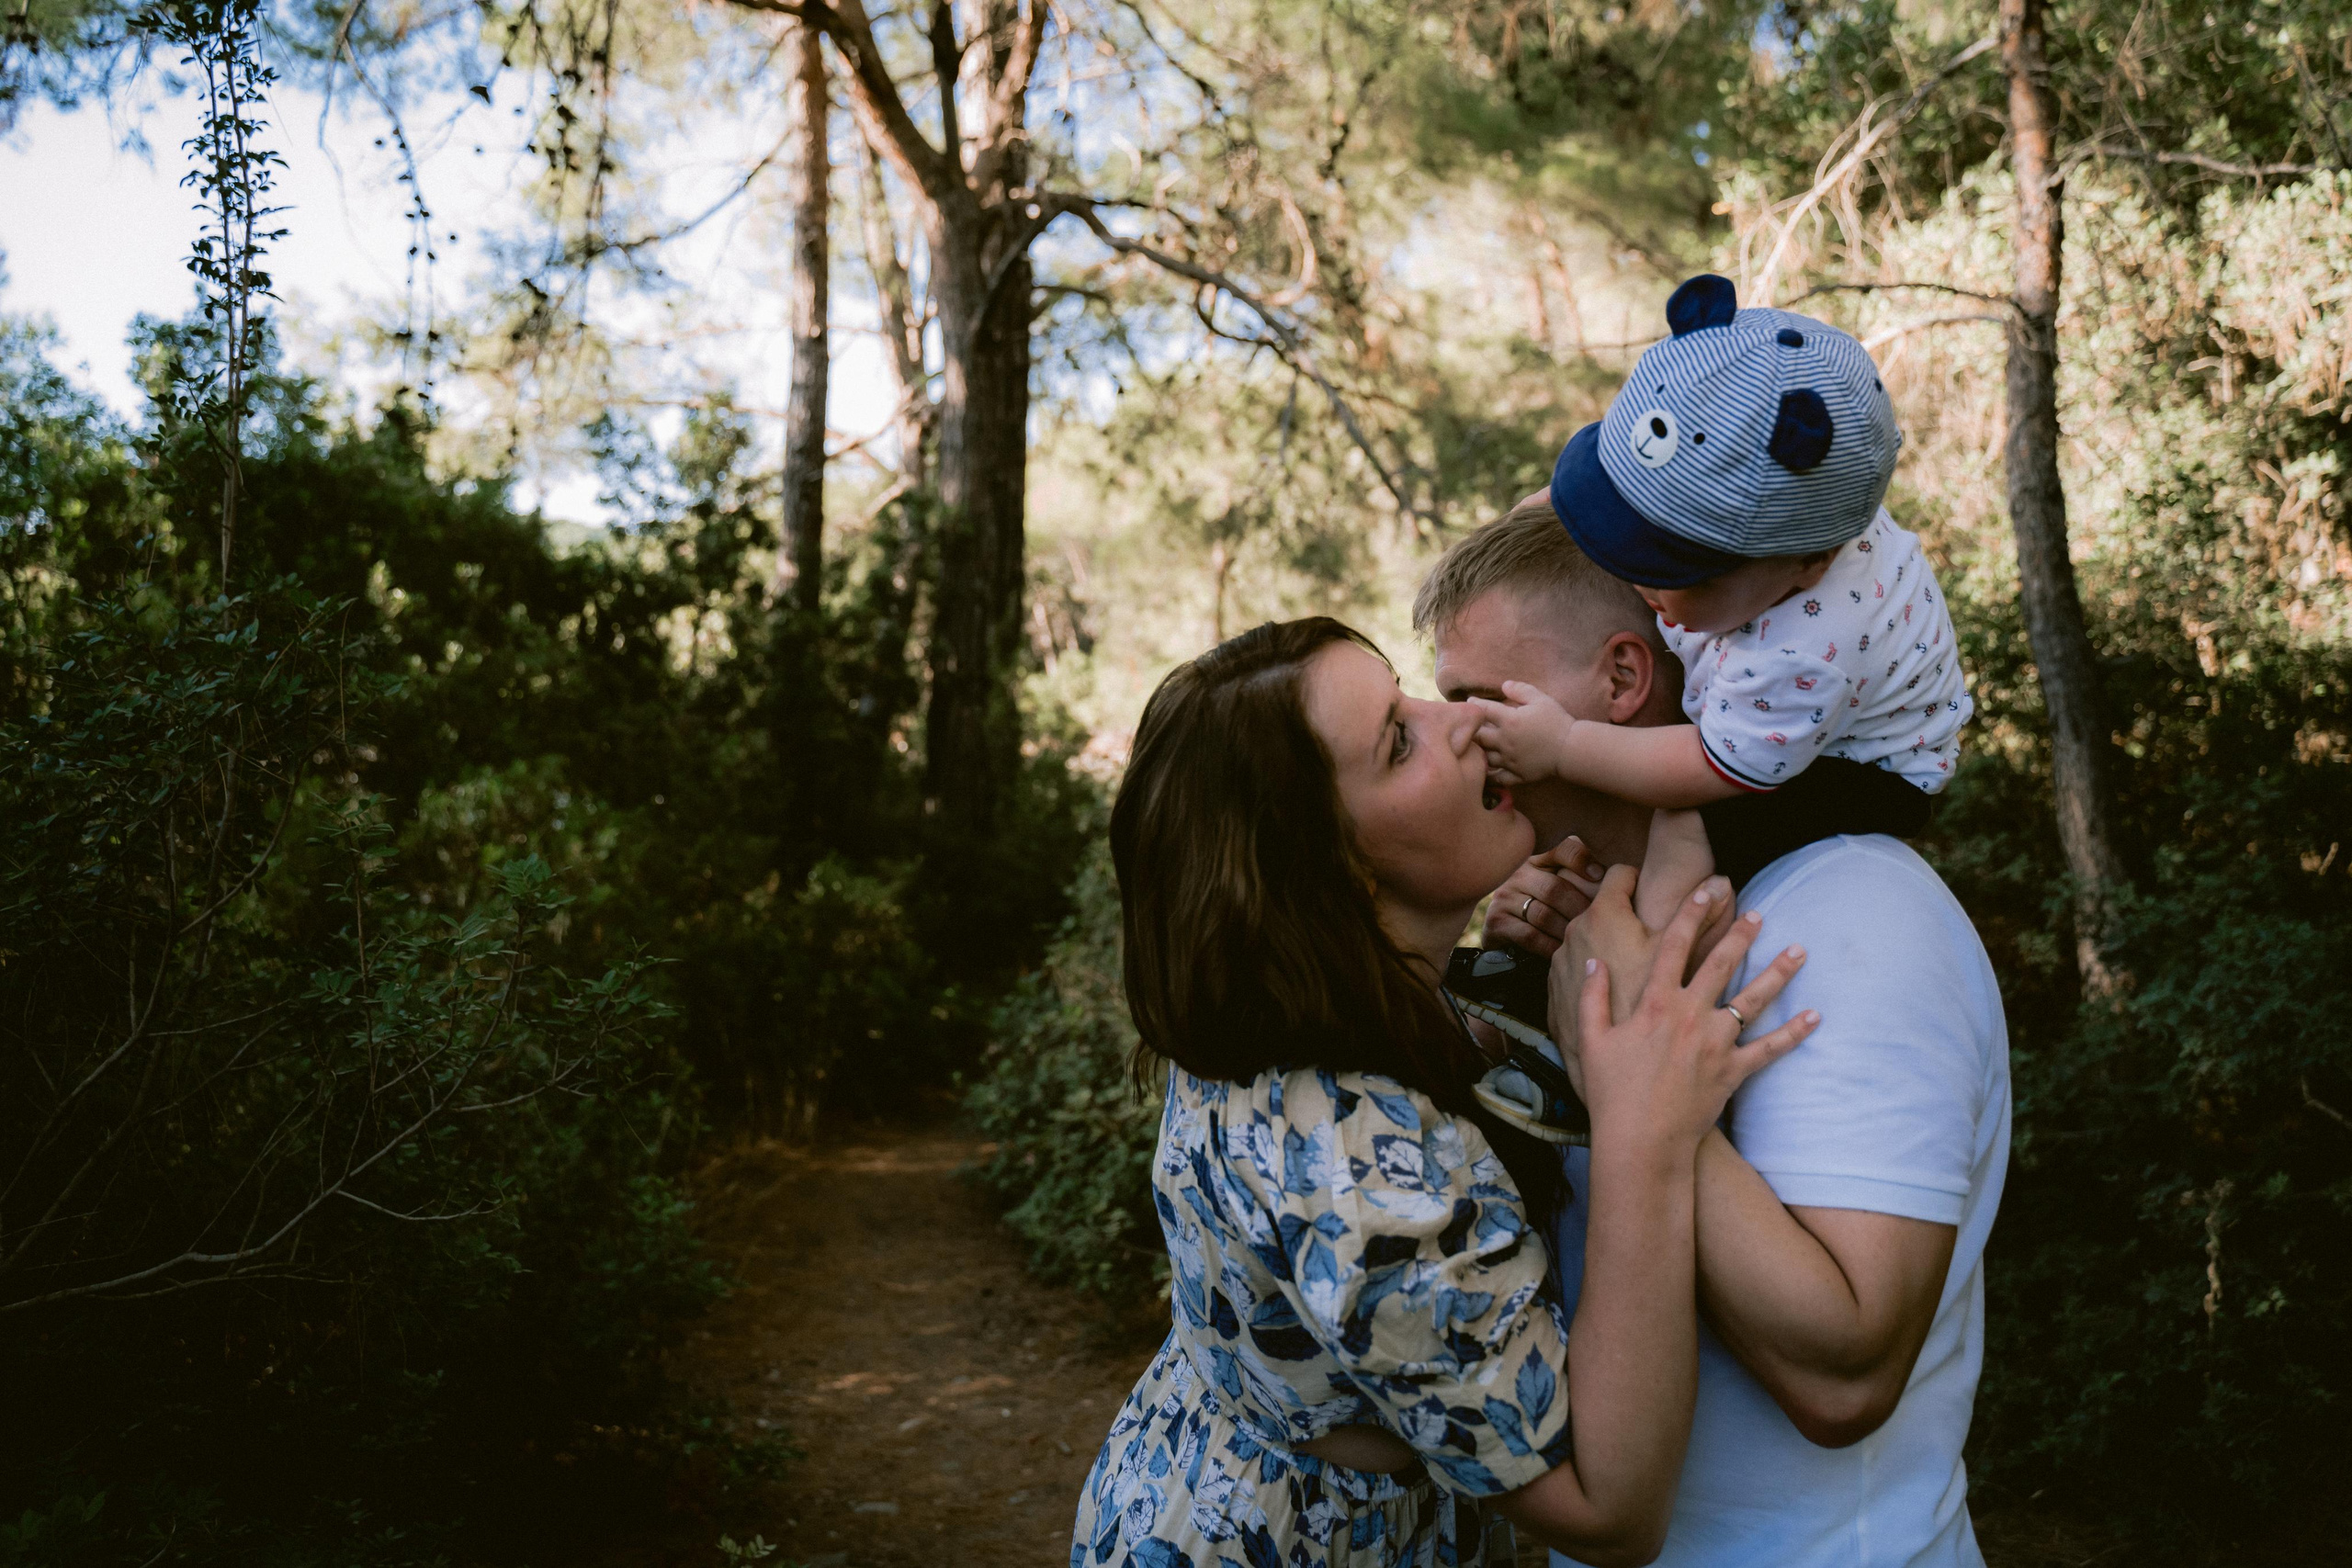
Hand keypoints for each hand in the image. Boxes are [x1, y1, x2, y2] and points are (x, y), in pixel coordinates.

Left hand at [1468, 680, 1574, 785]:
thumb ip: (1521, 690)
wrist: (1571, 748)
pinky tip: (1483, 770)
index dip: (1474, 704)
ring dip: (1477, 751)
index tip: (1470, 702)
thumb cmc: (1556, 721)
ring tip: (1472, 747)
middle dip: (1470, 729)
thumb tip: (1503, 685)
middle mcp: (1504, 741)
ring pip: (1484, 757)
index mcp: (1509, 720)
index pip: (1483, 710)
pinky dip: (1488, 775)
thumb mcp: (1541, 699)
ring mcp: (1509, 760)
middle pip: (1477, 736)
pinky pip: (1496, 778)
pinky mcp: (1516, 775)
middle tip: (1466, 726)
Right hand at [1482, 837, 1605, 956]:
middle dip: (1582, 908)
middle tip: (1604, 923)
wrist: (1508, 936)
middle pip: (1555, 888)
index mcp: (1538, 858)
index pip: (1561, 849)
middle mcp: (1518, 873)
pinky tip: (1566, 951)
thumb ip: (1584, 875)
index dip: (1582, 860)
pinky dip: (1552, 946)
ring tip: (1588, 940)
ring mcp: (1504, 897)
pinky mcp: (1497, 922)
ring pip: (1544, 914)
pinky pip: (1531, 936)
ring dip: (1569, 930)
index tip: (1601, 875)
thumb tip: (1625, 872)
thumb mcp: (1563, 884)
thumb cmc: (1548, 908)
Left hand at [1558, 865, 1738, 1030]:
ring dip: (1610, 942)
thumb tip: (1722, 881)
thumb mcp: (1680, 959)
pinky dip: (1595, 968)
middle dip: (1627, 910)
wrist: (1605, 1065)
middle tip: (1650, 924)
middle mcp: (1577, 929)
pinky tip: (1614, 987)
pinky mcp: (1555, 984)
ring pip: (1589, 935)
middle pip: (1604, 903)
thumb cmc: (1648, 1006)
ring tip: (1635, 962)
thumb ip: (1699, 918)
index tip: (1654, 894)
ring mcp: (1562, 957)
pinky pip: (1577, 963)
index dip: (1642, 880)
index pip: (1621, 873)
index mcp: (1605, 914)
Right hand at [1573, 887, 1816, 1151]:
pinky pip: (1770, 1049)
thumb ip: (1592, 998)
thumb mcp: (1591, 1041)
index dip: (1689, 915)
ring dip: (1778, 973)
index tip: (1704, 891)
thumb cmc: (1612, 1092)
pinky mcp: (1733, 1071)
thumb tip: (1594, 962)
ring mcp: (1715, 1043)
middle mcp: (1689, 1015)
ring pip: (1754, 999)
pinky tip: (1816, 1016)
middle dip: (1741, 935)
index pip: (1673, 947)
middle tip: (1759, 914)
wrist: (1641, 1140)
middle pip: (1720, 964)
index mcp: (1654, 1004)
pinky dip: (1794, 1033)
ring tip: (1799, 951)